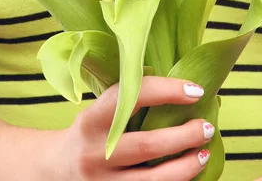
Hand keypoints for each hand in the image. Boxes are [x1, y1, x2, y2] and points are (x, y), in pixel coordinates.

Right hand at [59, 76, 214, 179]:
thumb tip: (188, 91)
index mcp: (91, 121)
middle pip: (147, 146)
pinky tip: (187, 173)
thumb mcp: (99, 112)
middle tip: (207, 127)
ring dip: (186, 167)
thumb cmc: (91, 133)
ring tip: (204, 154)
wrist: (54, 170)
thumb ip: (131, 102)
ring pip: (153, 180)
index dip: (165, 91)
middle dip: (184, 136)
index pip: (129, 98)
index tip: (196, 90)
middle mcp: (94, 154)